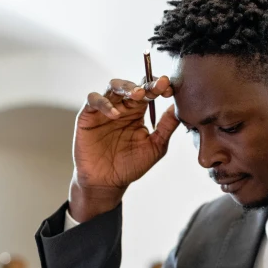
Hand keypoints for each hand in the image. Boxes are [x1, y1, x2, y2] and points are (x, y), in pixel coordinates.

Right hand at [69, 77, 177, 221]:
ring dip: (126, 87)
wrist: (107, 182)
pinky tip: (115, 114)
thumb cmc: (131, 165)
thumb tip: (179, 107)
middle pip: (132, 86)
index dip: (158, 87)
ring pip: (113, 87)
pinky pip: (93, 100)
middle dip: (145, 85)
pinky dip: (104, 103)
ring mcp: (104, 109)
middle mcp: (122, 107)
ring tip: (137, 95)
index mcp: (138, 112)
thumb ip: (167, 127)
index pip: (149, 92)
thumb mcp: (155, 146)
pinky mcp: (87, 116)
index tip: (169, 89)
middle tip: (156, 88)